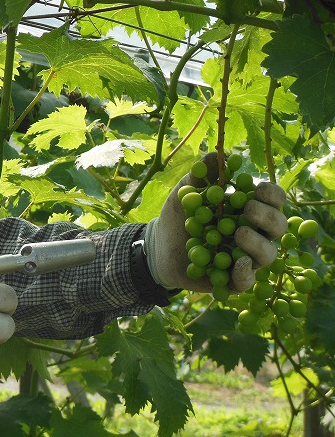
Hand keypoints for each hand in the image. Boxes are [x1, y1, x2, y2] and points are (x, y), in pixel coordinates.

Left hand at [145, 153, 287, 292]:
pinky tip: (238, 261)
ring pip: (267, 255)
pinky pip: (246, 281)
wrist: (158, 246)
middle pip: (278, 226)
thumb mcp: (184, 193)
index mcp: (248, 210)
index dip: (272, 194)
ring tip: (238, 233)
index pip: (273, 201)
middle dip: (267, 216)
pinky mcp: (232, 281)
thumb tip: (218, 155)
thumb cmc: (178, 217)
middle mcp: (254, 234)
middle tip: (248, 209)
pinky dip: (245, 272)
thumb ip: (200, 175)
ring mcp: (245, 259)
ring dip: (257, 243)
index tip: (257, 188)